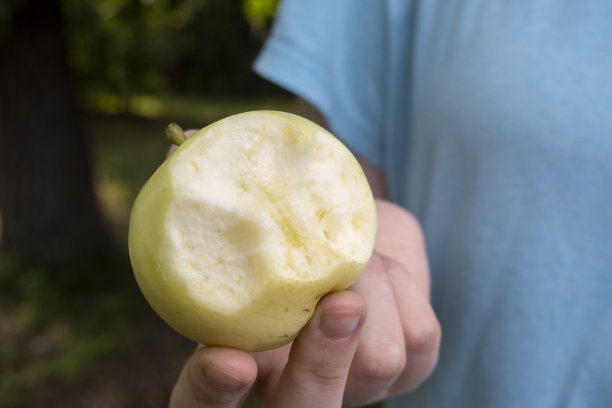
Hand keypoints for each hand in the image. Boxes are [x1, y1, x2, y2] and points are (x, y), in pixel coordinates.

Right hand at [169, 199, 440, 406]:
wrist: (357, 236)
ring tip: (359, 253)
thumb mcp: (262, 211)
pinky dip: (404, 286)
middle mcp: (296, 388)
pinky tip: (385, 270)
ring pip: (378, 361)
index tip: (227, 358)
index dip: (210, 392)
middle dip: (322, 360)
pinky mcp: (410, 369)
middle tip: (339, 301)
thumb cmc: (295, 226)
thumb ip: (226, 191)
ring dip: (372, 288)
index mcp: (240, 365)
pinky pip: (418, 338)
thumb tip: (185, 142)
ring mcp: (358, 387)